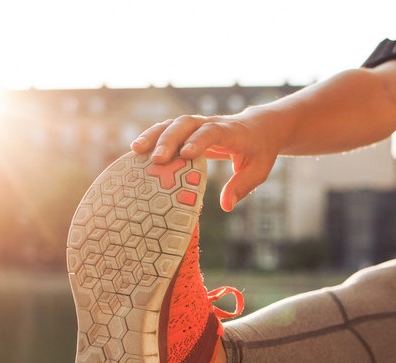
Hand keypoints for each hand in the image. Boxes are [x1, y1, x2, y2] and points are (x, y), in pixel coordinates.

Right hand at [130, 114, 277, 211]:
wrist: (260, 127)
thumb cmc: (259, 151)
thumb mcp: (258, 171)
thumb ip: (242, 186)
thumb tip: (226, 206)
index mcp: (230, 131)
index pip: (212, 132)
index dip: (199, 141)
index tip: (186, 155)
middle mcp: (210, 123)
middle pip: (186, 124)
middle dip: (169, 139)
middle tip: (156, 159)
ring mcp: (197, 124)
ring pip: (173, 123)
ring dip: (154, 135)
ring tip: (136, 150)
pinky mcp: (188, 129)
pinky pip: (168, 129)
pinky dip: (153, 137)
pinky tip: (137, 151)